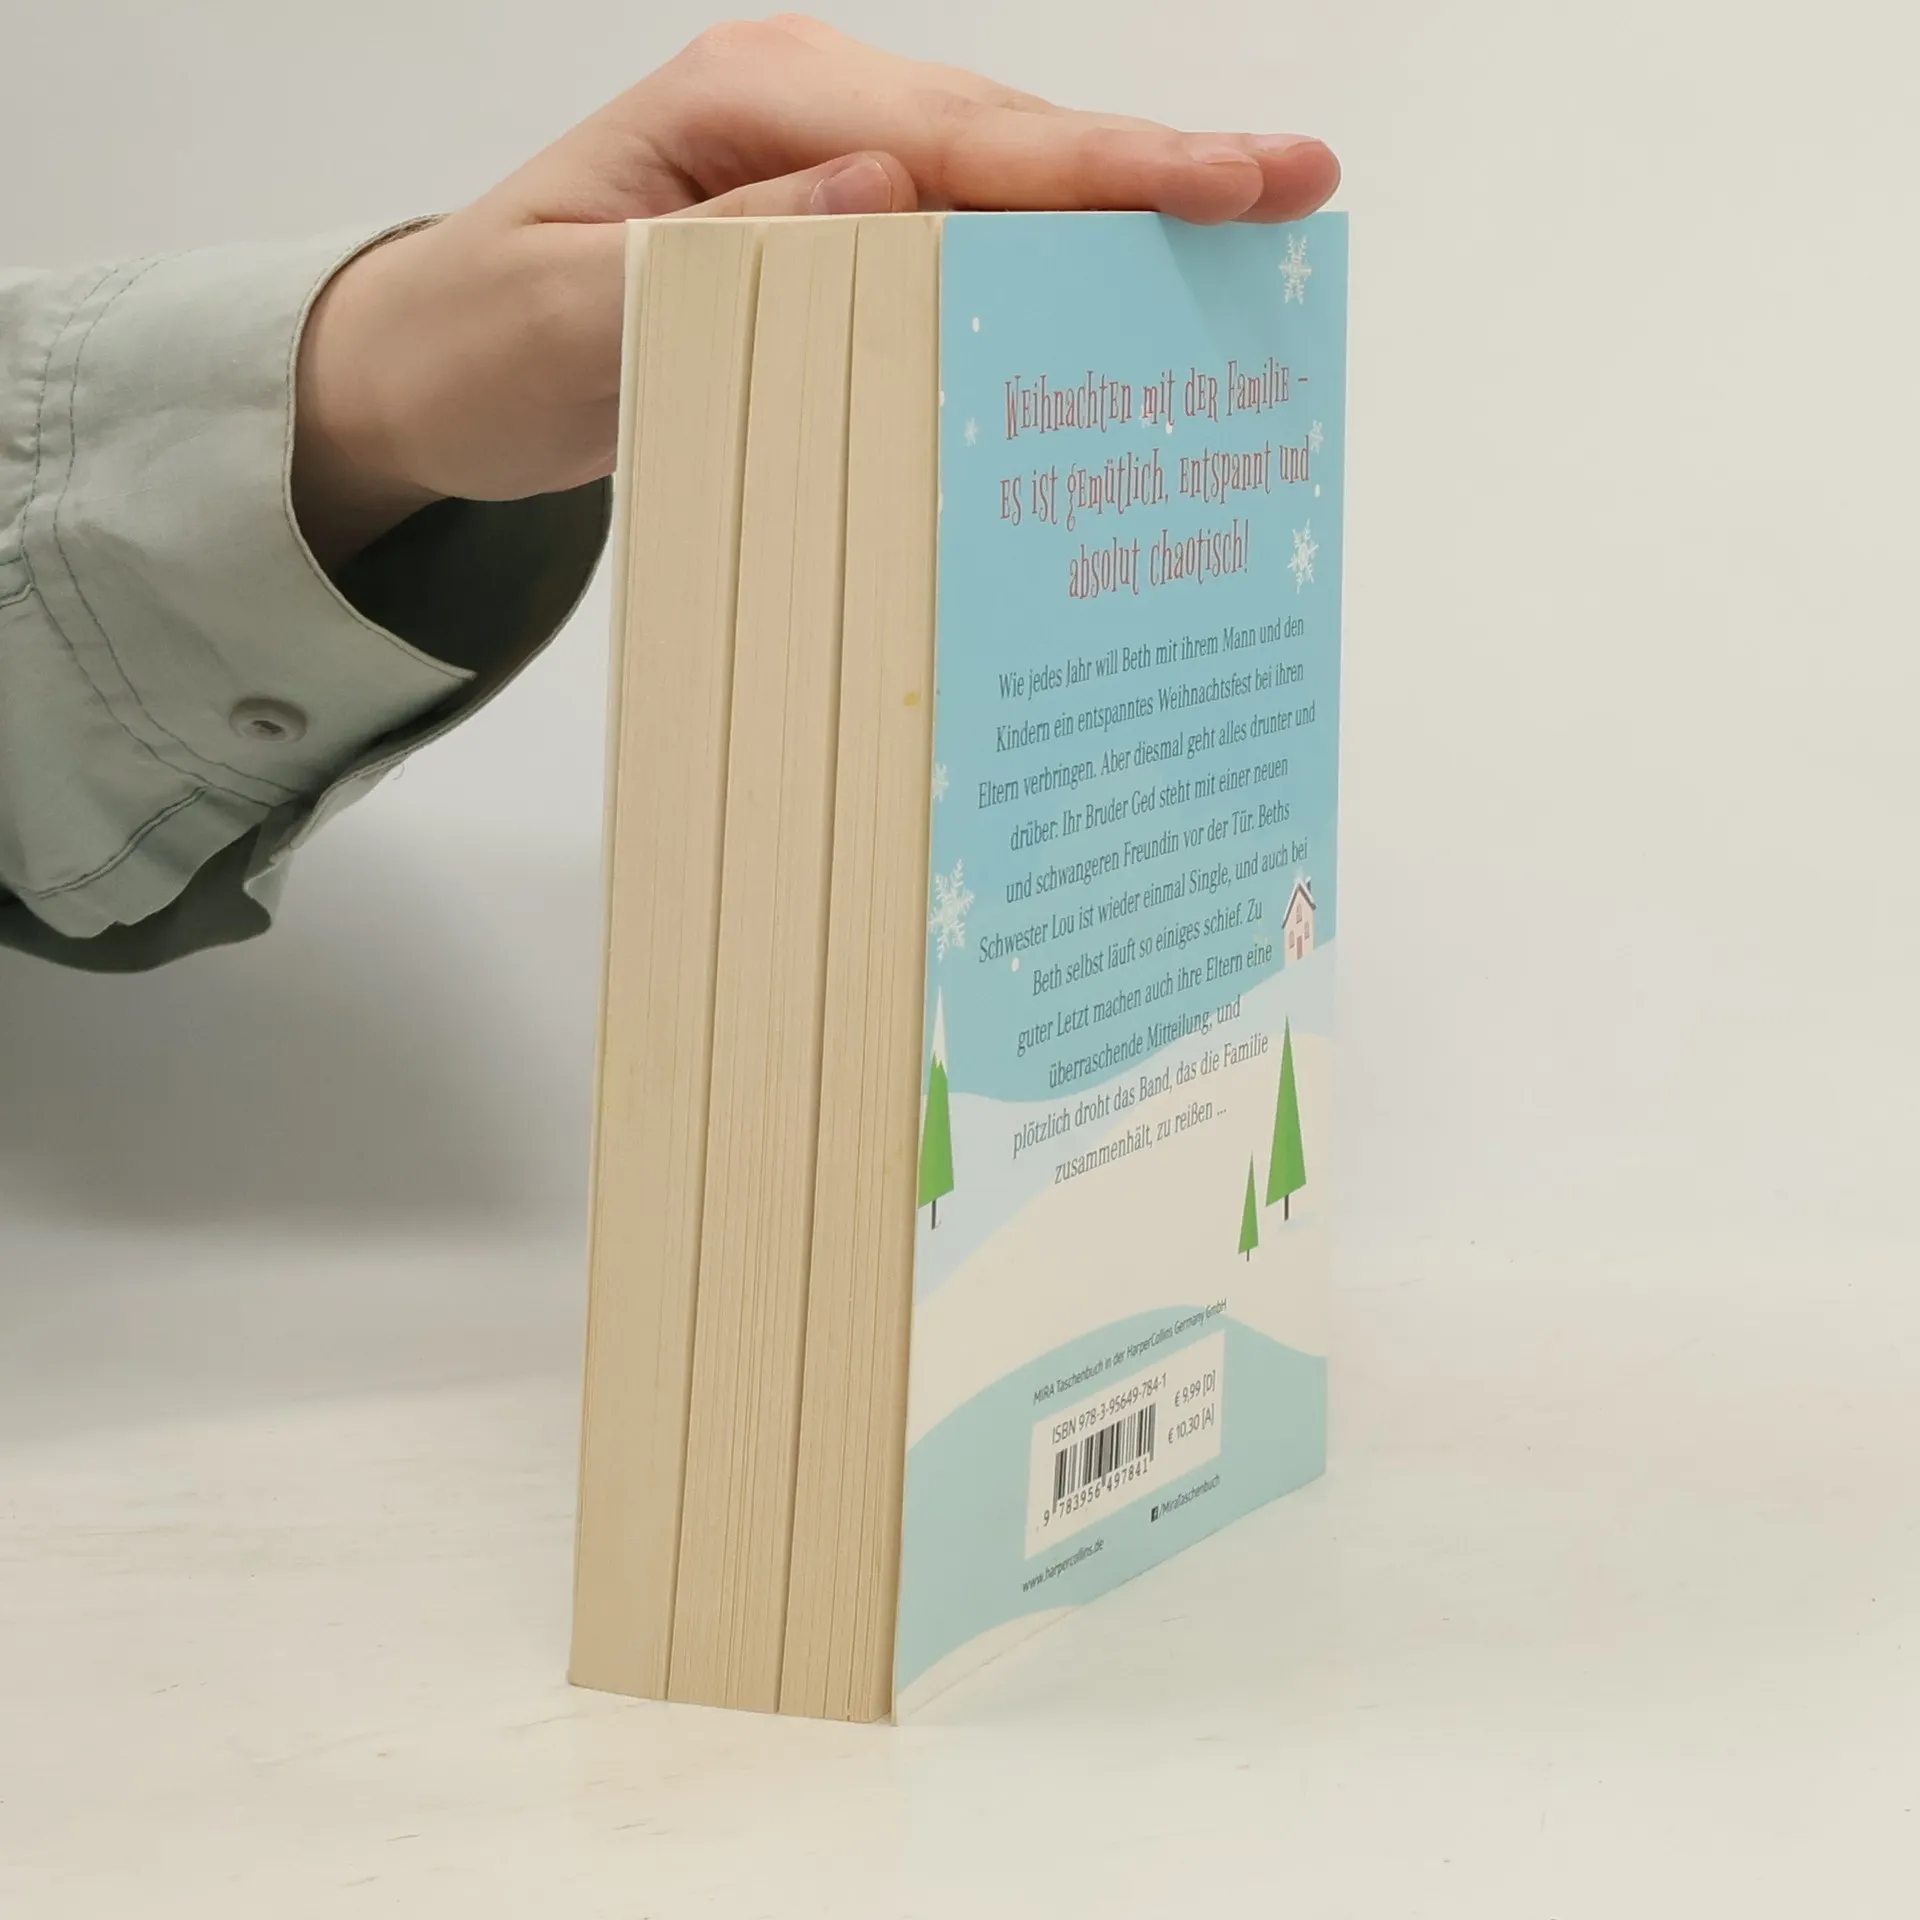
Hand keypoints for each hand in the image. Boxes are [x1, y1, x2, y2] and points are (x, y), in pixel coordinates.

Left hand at [293, 15, 1340, 567]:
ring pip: (1007, 189)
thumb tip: (885, 192)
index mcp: (749, 105)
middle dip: (1155, 172)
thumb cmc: (483, 338)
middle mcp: (810, 118)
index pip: (957, 137)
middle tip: (1299, 193)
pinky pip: (968, 248)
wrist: (436, 368)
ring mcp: (831, 174)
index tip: (1229, 182)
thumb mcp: (562, 308)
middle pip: (1012, 142)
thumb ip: (717, 255)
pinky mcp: (840, 239)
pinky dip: (1053, 274)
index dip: (1097, 164)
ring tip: (1259, 238)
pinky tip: (1129, 303)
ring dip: (1125, 220)